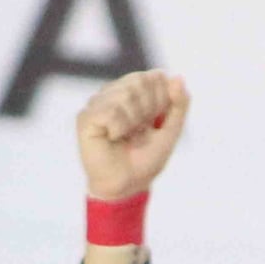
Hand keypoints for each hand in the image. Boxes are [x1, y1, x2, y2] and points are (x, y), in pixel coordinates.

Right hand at [77, 69, 191, 201]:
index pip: (154, 77)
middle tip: (140, 131)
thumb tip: (178, 77)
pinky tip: (114, 138)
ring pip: (126, 95)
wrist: (126, 186)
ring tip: (127, 136)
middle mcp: (114, 93)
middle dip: (148, 110)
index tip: (155, 122)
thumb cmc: (146, 160)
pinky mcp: (86, 117)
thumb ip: (178, 105)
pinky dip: (120, 128)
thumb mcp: (170, 132)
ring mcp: (98, 103)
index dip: (162, 101)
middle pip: (140, 82)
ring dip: (134, 121)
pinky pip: (111, 110)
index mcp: (134, 92)